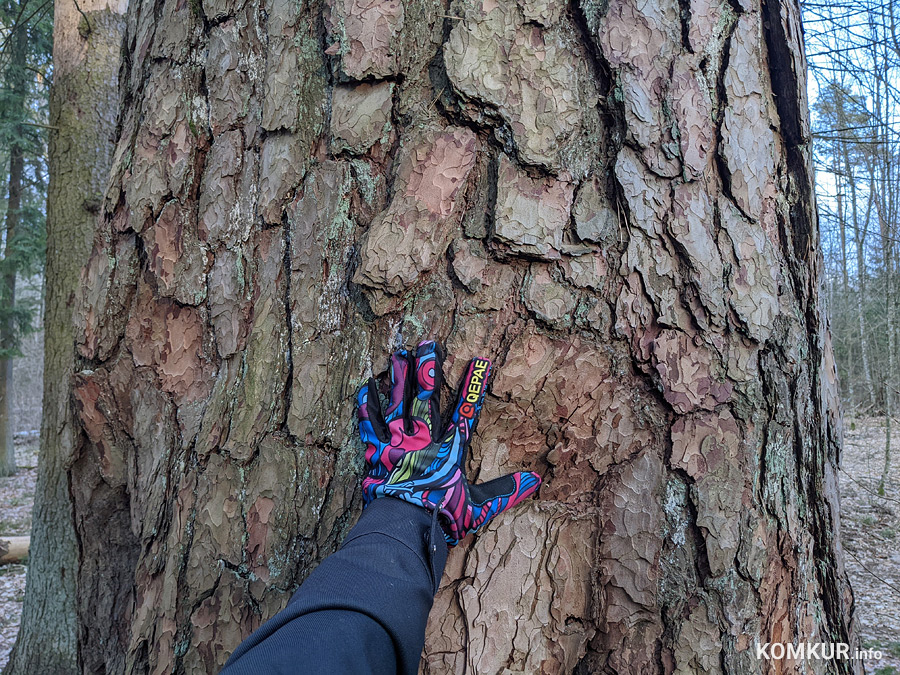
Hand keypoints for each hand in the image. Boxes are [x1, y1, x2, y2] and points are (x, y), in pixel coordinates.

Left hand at [356, 340, 540, 545]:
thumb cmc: (442, 516)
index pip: (465, 410)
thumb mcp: (479, 506)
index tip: (479, 360)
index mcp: (449, 449)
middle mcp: (423, 438)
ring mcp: (397, 442)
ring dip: (398, 377)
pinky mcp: (376, 451)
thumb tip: (535, 481)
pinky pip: (369, 423)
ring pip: (397, 402)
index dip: (473, 385)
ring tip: (398, 354)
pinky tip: (365, 386)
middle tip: (427, 344)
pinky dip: (366, 405)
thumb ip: (504, 491)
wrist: (404, 526)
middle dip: (427, 368)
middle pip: (425, 396)